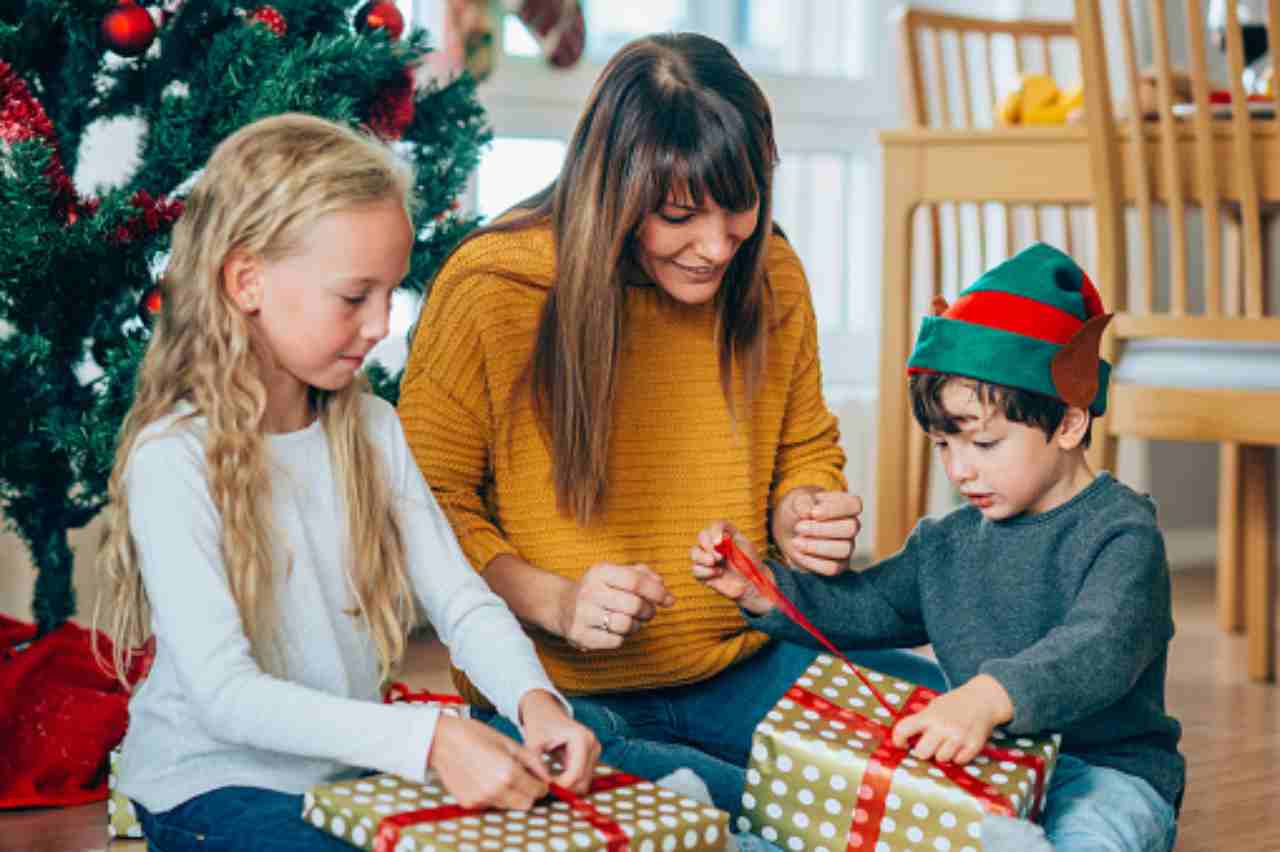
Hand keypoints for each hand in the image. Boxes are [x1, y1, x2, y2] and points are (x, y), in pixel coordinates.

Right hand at [427, 715, 550, 807]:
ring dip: (511, 795)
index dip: (541, 785)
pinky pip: (491, 805)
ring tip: (501, 774)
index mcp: (509, 772)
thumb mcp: (509, 742)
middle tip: (523, 778)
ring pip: (508, 806)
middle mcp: (496, 790)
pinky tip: (485, 779)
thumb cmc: (476, 735)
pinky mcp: (469, 804)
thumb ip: (533, 761)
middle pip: (526, 804)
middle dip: (529, 793)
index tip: (538, 779)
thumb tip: (547, 776)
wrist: (442, 740)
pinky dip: (494, 796)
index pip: (538, 791)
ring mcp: (481, 799)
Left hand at [518, 689, 600, 793]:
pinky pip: (583, 777)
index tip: (544, 788)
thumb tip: (544, 787)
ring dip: (567, 785)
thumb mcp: (533, 745)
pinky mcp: (592, 756)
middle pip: (583, 780)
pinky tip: (555, 776)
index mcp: (581, 737)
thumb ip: (538, 766)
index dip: (560, 786)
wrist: (545, 711)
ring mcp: (594, 750)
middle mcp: (593, 743)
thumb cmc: (539, 724)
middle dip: (565, 788)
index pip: (576, 773)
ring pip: (584, 782)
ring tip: (548, 779)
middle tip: (545, 786)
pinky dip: (570, 781)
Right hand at [557, 562, 674, 651]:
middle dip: (648, 611)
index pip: (635, 581)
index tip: (669, 600)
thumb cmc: (599, 589)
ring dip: (636, 626)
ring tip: (633, 622)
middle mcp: (589, 591)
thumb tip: (662, 586)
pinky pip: (614, 641)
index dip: (657, 592)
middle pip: (633, 605)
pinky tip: (616, 631)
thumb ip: (642, 574)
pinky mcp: (579, 634)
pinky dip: (622, 638)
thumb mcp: (616, 574)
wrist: (562, 605)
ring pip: (625, 625)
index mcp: (600, 572)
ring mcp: (582, 613)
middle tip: (648, 613)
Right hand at [690, 521, 773, 614]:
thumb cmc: (750, 564)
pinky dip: (704, 571)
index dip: (715, 531)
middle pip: (702, 536)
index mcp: (725, 535)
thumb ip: (732, 540)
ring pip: (694, 552)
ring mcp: (707, 558)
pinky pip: (695, 569)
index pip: (716, 525)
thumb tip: (718, 539)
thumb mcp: (746, 547)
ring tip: (715, 563)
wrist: (752, 584)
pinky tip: (718, 573)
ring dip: (703, 557)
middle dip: (707, 545)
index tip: (719, 542)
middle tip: (719, 557)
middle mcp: (714, 545)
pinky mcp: (703, 573)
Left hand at [772, 488, 862, 575]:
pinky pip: (832, 568)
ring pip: (844, 549)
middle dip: (821, 529)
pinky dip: (811, 561)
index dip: (835, 510)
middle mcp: (851, 526)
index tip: (813, 513)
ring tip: (795, 541)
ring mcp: (847, 546)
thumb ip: (802, 503)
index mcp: (846, 505)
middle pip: (851, 528)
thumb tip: (806, 512)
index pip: (854, 505)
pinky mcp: (838, 565)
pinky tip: (798, 553)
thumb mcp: (795, 500)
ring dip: (816, 546)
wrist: (788, 530)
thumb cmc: (797, 511)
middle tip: (798, 527)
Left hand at [890, 675, 1013, 764]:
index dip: (897, 740)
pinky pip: (959, 761)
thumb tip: (905, 738)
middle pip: (922, 753)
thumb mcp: (934, 706)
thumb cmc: (954, 704)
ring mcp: (958, 737)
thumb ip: (921, 720)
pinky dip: (958, 756)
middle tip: (928, 746)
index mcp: (929, 716)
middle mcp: (942, 727)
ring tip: (947, 743)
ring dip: (942, 754)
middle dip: (922, 751)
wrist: (982, 699)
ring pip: (941, 759)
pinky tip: (960, 746)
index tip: (901, 744)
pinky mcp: (973, 746)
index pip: (903, 729)